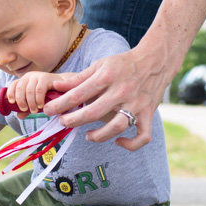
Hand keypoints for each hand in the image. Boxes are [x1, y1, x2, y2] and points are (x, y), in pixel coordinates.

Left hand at [4, 71, 58, 116]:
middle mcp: (29, 76)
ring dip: (30, 102)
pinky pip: (39, 89)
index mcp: (24, 81)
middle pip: (20, 88)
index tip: (12, 102)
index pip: (13, 85)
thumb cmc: (47, 94)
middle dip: (21, 100)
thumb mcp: (35, 102)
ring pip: (29, 90)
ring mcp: (37, 76)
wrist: (63, 86)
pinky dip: (38, 99)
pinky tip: (41, 105)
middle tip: (24, 110)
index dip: (11, 93)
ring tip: (34, 111)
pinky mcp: (45, 77)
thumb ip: (27, 108)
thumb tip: (19, 116)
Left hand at [43, 47, 167, 149]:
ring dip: (99, 136)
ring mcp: (136, 104)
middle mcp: (122, 91)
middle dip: (73, 120)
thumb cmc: (123, 64)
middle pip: (93, 112)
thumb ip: (79, 78)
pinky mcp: (148, 114)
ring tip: (87, 136)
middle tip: (63, 122)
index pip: (78, 93)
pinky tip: (118, 142)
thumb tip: (56, 86)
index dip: (60, 104)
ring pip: (117, 127)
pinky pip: (143, 136)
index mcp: (107, 77)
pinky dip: (131, 144)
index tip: (49, 110)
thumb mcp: (100, 65)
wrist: (156, 61)